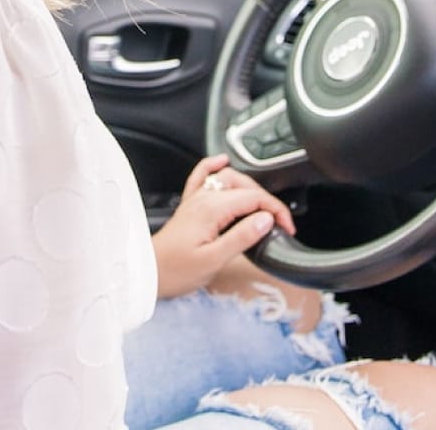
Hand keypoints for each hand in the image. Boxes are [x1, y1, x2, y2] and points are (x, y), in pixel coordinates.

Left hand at [151, 154, 296, 299]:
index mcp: (212, 208)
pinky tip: (222, 161)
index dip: (276, 210)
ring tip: (264, 205)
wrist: (148, 273)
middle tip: (280, 222)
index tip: (287, 227)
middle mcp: (204, 197)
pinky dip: (213, 165)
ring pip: (228, 178)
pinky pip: (201, 175)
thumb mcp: (214, 260)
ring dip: (250, 186)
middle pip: (245, 185)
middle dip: (267, 200)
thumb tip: (265, 219)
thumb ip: (242, 237)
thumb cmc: (177, 270)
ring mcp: (196, 198)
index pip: (254, 198)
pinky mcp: (190, 204)